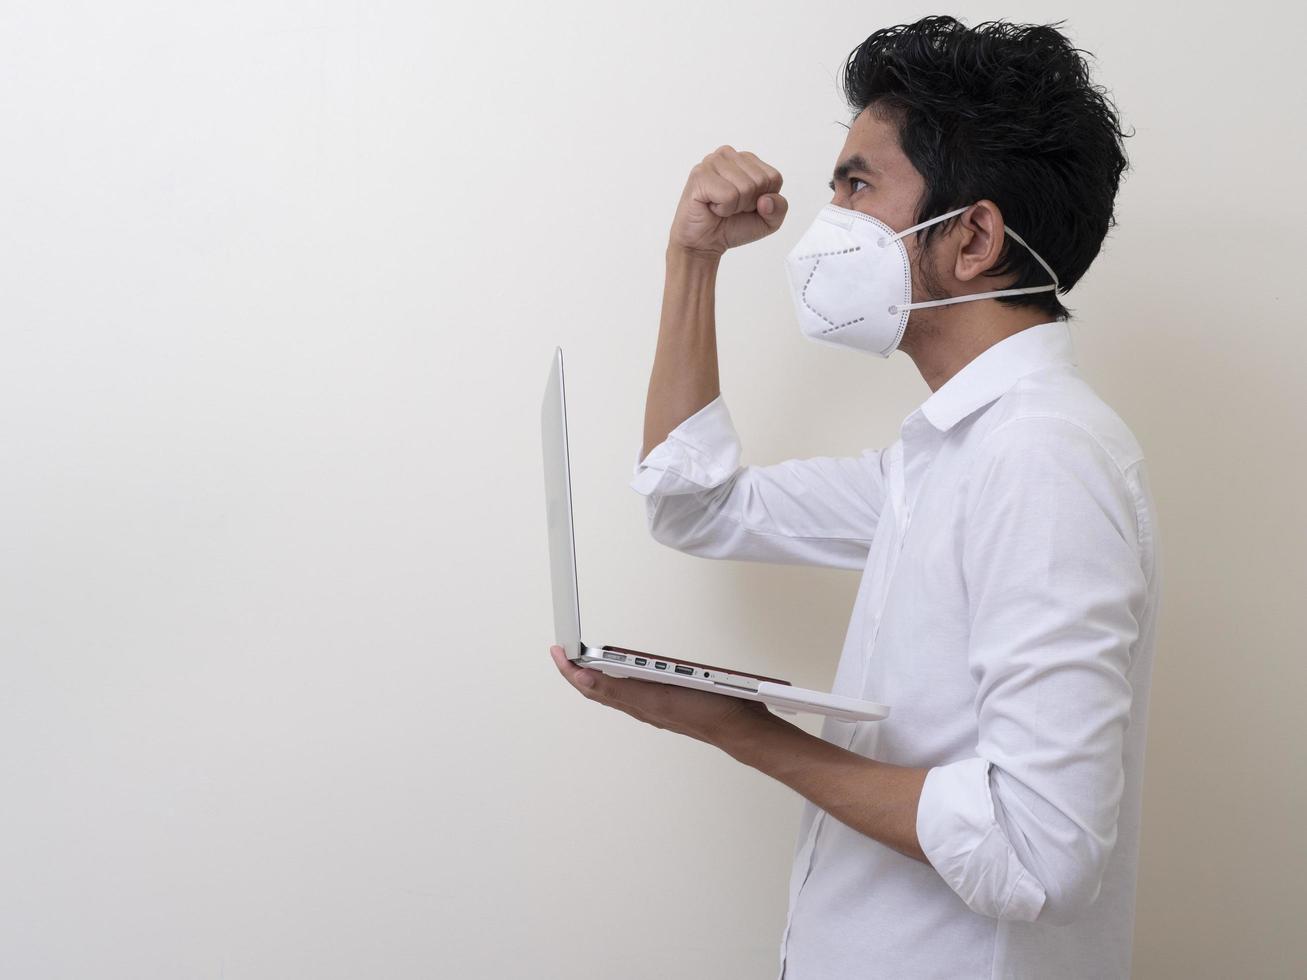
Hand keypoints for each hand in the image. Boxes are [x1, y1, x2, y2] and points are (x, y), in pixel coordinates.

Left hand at [549, 645, 773, 745]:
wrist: (739, 727)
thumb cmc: (703, 714)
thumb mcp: (655, 696)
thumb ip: (617, 687)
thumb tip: (583, 677)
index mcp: (633, 701)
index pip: (589, 686)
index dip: (570, 669)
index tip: (557, 651)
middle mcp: (641, 703)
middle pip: (599, 688)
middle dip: (579, 670)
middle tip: (565, 653)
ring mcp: (656, 702)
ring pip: (617, 689)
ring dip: (599, 674)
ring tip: (586, 660)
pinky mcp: (671, 698)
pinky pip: (638, 688)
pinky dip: (624, 677)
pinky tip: (629, 672)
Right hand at [668, 145, 787, 258]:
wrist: (703, 242)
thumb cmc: (731, 226)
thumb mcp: (768, 221)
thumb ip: (780, 208)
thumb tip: (767, 199)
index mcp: (746, 160)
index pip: (774, 177)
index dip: (763, 200)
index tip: (746, 205)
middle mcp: (729, 155)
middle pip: (761, 181)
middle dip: (749, 203)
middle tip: (731, 207)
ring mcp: (713, 162)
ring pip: (746, 188)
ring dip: (735, 207)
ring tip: (721, 207)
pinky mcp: (700, 175)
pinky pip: (729, 195)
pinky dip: (723, 209)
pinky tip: (712, 207)